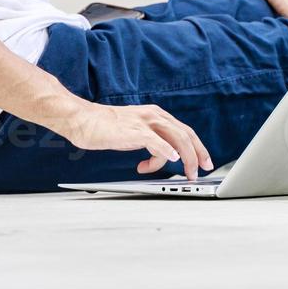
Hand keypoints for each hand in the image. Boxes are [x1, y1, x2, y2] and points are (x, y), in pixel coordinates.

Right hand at [62, 102, 212, 178]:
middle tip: (202, 171)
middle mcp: (154, 116)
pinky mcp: (134, 132)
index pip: (184, 131)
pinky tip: (171, 160)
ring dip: (186, 158)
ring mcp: (145, 123)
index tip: (204, 162)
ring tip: (186, 173)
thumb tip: (161, 160)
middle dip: (198, 154)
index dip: (197, 147)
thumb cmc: (105, 128)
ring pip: (177, 139)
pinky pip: (156, 142)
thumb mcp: (134, 134)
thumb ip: (150, 143)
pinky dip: (166, 152)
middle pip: (186, 135)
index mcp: (156, 115)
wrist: (83, 120)